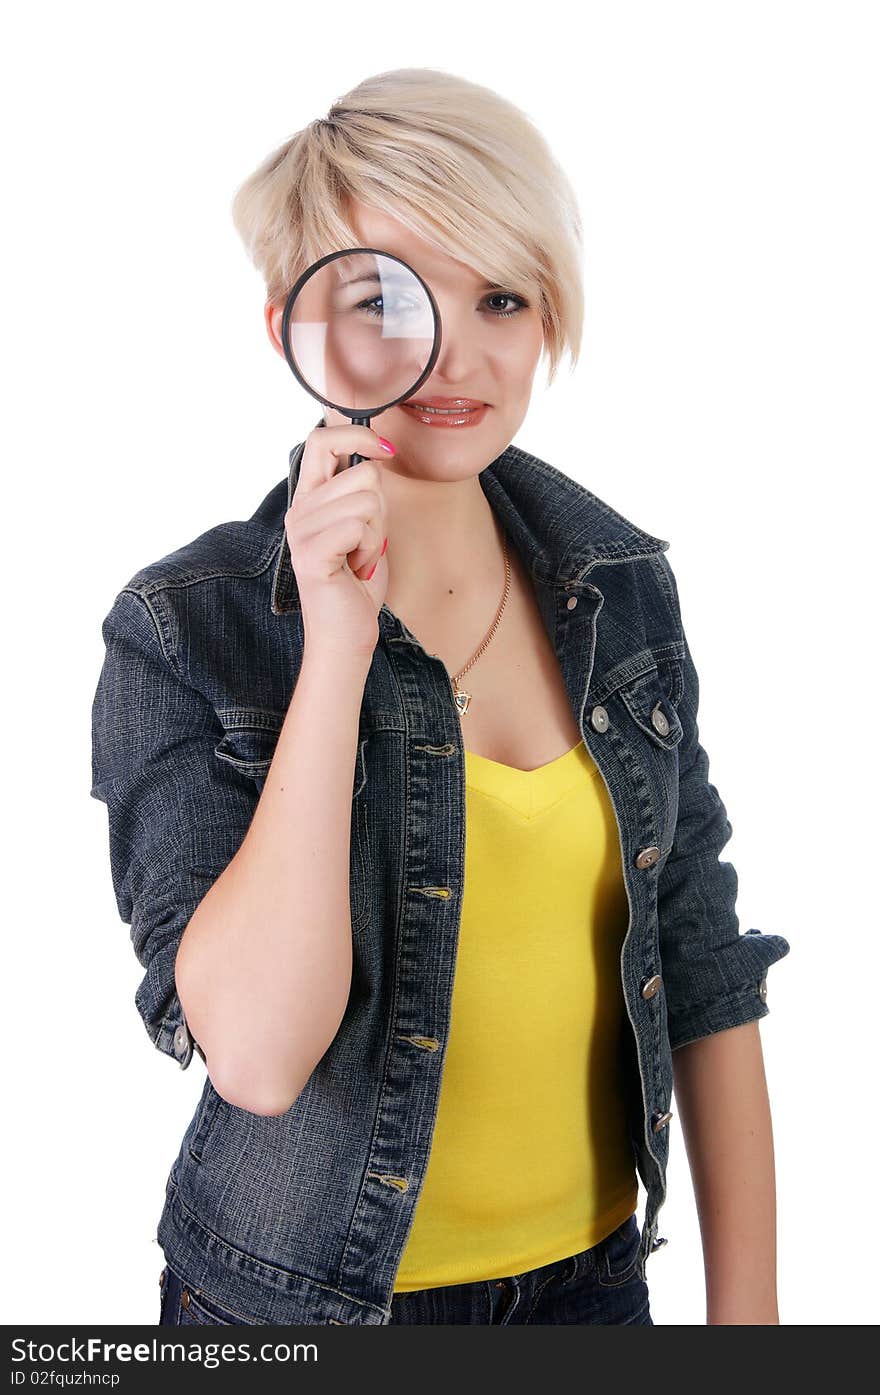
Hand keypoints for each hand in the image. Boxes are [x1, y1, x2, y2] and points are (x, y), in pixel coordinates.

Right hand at [284, 424, 392, 661]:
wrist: (345, 635)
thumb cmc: (356, 584)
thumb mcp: (364, 526)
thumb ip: (362, 492)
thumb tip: (375, 454)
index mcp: (308, 499)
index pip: (322, 440)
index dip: (358, 434)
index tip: (386, 451)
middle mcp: (299, 510)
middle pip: (363, 473)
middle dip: (381, 509)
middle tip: (363, 543)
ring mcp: (302, 531)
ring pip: (368, 501)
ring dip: (377, 534)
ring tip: (358, 558)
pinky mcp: (312, 553)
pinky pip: (360, 527)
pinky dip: (370, 549)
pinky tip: (356, 568)